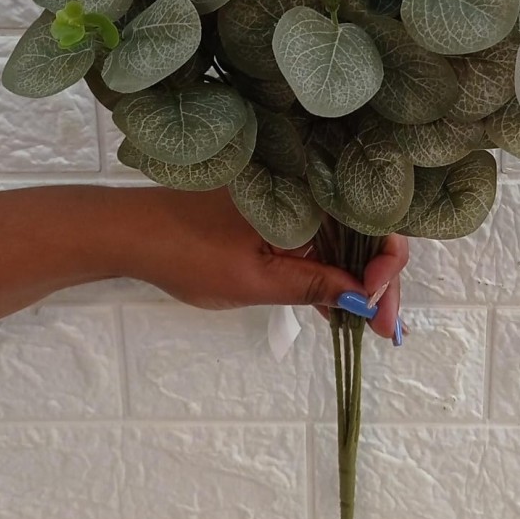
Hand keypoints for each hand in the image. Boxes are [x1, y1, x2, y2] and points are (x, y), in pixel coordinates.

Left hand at [122, 187, 408, 341]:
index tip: (379, 312)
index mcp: (306, 192)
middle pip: (366, 232)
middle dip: (380, 282)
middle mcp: (307, 188)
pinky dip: (332, 270)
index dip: (386, 268)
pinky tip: (337, 306)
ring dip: (359, 279)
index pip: (374, 223)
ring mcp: (295, 200)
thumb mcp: (256, 280)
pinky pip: (320, 240)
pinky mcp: (281, 214)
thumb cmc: (188, 253)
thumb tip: (365, 300)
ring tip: (368, 325)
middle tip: (386, 330)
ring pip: (345, 239)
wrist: (133, 233)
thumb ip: (314, 286)